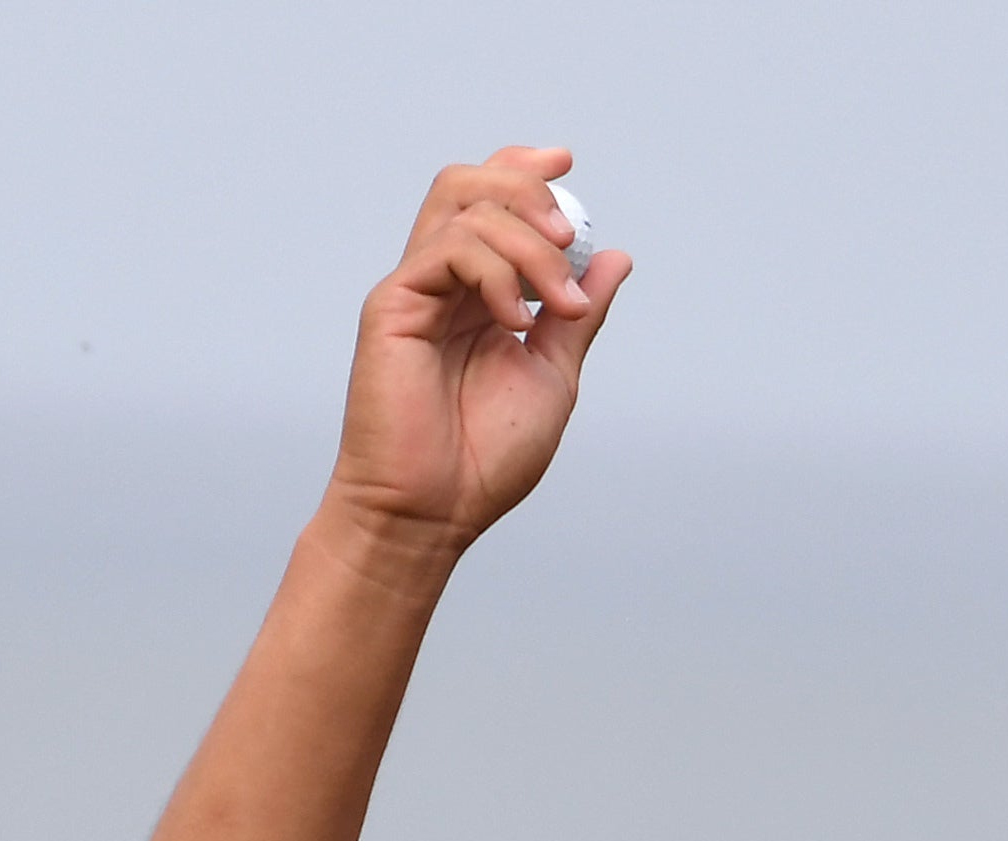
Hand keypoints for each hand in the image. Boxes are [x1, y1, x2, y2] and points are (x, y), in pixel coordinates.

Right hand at [318, 147, 633, 575]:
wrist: (434, 510)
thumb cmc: (485, 457)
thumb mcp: (553, 374)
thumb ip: (577, 315)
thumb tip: (614, 257)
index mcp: (479, 294)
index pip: (493, 204)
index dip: (525, 170)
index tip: (567, 162)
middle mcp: (444, 282)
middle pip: (473, 185)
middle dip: (528, 191)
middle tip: (567, 238)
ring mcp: (416, 290)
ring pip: (463, 205)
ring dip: (527, 241)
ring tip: (557, 304)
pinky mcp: (393, 305)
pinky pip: (448, 250)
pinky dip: (495, 273)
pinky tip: (516, 322)